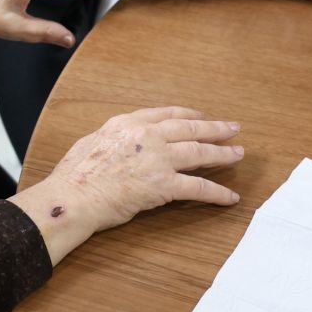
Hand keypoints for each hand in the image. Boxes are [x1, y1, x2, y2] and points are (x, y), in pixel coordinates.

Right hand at [12, 106, 243, 263]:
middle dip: (214, 128)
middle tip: (233, 128)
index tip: (201, 117)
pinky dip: (217, 193)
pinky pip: (198, 187)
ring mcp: (157, 159)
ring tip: (238, 154)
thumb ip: (111, 139)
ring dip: (222, 153)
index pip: (165, 114)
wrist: (73, 196)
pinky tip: (230, 197)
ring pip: (199, 152)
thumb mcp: (91, 142)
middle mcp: (146, 136)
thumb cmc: (74, 176)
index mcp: (126, 123)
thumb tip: (116, 143)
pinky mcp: (163, 185)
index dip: (187, 115)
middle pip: (189, 128)